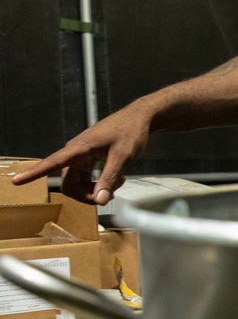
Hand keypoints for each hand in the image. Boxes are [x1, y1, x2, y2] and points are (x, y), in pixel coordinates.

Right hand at [12, 106, 153, 205]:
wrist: (140, 118)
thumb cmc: (131, 133)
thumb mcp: (122, 158)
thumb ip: (110, 179)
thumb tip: (99, 201)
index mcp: (79, 148)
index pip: (52, 163)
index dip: (34, 173)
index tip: (17, 180)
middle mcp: (76, 152)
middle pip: (68, 183)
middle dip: (86, 194)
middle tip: (110, 194)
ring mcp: (83, 156)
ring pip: (78, 182)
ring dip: (95, 189)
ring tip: (119, 182)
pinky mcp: (90, 158)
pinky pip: (87, 178)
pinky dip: (100, 183)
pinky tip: (117, 178)